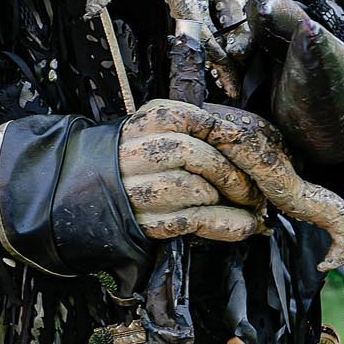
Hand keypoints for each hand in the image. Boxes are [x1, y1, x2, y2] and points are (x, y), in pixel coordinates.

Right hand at [120, 101, 264, 244]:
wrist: (91, 190)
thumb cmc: (144, 159)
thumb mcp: (164, 131)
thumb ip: (199, 130)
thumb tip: (247, 145)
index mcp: (147, 122)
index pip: (189, 119)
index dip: (224, 134)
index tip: (246, 148)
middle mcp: (136, 153)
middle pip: (192, 154)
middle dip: (230, 174)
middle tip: (252, 188)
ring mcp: (136, 190)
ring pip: (191, 188)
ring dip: (220, 198)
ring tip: (236, 203)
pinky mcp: (144, 222)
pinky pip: (194, 222)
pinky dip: (227, 224)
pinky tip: (245, 225)